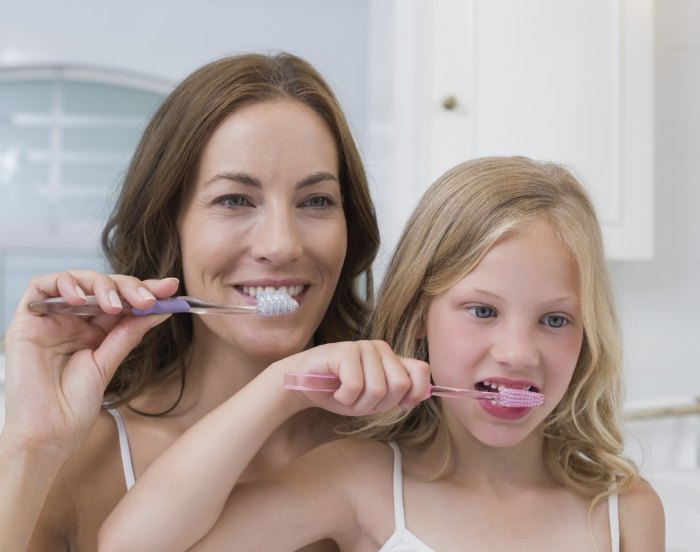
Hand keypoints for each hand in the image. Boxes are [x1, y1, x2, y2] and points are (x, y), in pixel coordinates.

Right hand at [1, 271, 178, 458]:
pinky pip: (41, 286)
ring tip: (115, 305)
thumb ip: (129, 333)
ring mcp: (51, 319)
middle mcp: (74, 321)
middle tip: (147, 299)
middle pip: (103, 285)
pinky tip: (82, 300)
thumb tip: (160, 309)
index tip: (170, 288)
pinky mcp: (27, 320)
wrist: (48, 434)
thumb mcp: (109, 363)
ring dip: (101, 285)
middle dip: (129, 286)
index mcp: (96, 331)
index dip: (146, 290)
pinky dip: (64, 284)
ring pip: (76, 280)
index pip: (122, 299)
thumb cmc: (74, 407)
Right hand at [280, 340, 429, 416]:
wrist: (303, 384)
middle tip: (360, 401)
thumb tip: (422, 396)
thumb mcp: (373, 398)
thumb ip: (397, 394)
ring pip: (378, 389)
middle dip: (380, 404)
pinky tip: (335, 391)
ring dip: (358, 404)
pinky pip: (355, 386)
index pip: (421, 370)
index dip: (415, 393)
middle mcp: (380, 348)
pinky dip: (344, 398)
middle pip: (400, 385)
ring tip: (345, 396)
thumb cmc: (339, 391)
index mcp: (391, 358)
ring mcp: (363, 347)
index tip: (400, 405)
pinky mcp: (344, 350)